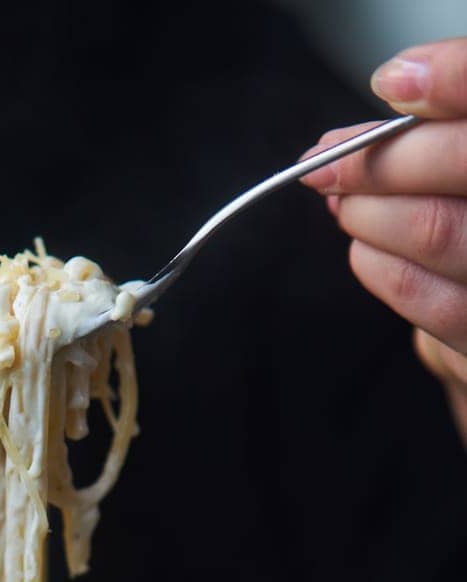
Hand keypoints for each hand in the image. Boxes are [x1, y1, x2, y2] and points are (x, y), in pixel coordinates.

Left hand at [300, 37, 466, 445]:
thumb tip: (389, 97)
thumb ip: (444, 134)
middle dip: (380, 159)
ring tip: (347, 207)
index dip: (455, 79)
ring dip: (370, 213)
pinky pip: (428, 301)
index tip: (393, 82)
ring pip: (437, 228)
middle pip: (462, 160)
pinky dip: (379, 267)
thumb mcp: (458, 180)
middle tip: (329, 165)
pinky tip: (367, 251)